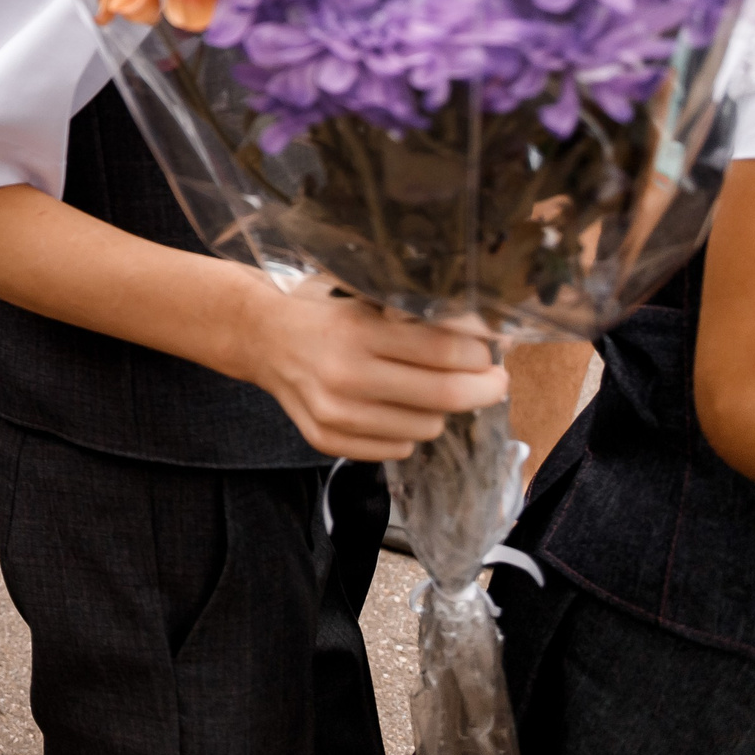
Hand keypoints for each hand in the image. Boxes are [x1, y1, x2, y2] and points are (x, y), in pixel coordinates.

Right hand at [238, 277, 508, 460]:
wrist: (263, 339)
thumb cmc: (325, 316)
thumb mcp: (368, 303)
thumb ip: (421, 321)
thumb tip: (490, 341)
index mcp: (357, 331)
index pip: (446, 353)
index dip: (480, 356)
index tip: (487, 354)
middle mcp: (344, 375)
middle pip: (446, 397)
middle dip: (483, 389)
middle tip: (491, 381)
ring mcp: (334, 414)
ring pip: (427, 428)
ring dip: (437, 411)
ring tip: (422, 391)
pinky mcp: (327, 440)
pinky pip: (398, 451)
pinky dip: (404, 432)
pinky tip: (390, 410)